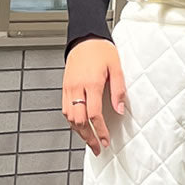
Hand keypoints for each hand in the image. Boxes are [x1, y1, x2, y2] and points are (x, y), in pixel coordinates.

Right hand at [62, 37, 125, 155]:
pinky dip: (72, 122)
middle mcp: (77, 87)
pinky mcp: (64, 87)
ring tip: (90, 141)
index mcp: (91, 83)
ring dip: (79, 132)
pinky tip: (80, 128)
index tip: (106, 141)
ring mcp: (68, 88)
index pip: (94, 114)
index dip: (100, 131)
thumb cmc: (101, 50)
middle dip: (89, 137)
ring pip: (70, 117)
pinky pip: (65, 110)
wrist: (85, 36)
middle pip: (79, 120)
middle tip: (97, 148)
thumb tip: (119, 110)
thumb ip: (118, 90)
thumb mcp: (116, 67)